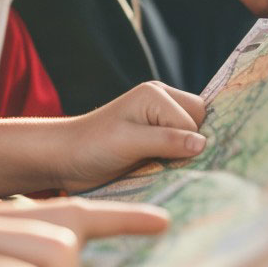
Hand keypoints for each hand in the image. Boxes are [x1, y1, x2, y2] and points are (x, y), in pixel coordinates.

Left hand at [0, 81, 206, 196]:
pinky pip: (181, 148)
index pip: (195, 119)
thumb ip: (166, 141)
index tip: (178, 162)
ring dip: (186, 155)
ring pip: (194, 137)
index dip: (190, 142)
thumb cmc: (91, 146)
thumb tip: (203, 143)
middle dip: (193, 146)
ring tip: (168, 169)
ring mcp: (158, 121)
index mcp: (155, 94)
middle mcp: (160, 102)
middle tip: (174, 165)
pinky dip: (180, 161)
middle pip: (200, 123)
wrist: (64, 158)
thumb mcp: (128, 142)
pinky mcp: (155, 139)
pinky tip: (168, 172)